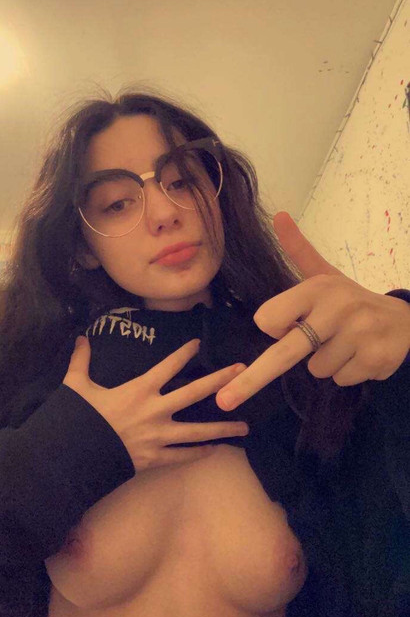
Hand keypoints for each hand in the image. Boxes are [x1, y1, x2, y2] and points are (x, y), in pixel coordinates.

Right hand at [63, 336, 249, 471]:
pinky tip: (214, 451)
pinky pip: (182, 456)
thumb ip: (81, 361)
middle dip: (220, 380)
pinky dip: (199, 454)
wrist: (74, 455)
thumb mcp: (76, 386)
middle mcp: (155, 410)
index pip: (168, 366)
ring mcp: (158, 435)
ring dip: (223, 428)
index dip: (184, 353)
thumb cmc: (78, 419)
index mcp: (139, 389)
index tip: (198, 344)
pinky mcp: (155, 457)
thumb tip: (81, 339)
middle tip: (242, 372)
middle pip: (195, 392)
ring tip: (245, 426)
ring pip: (198, 430)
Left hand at [216, 211, 409, 410]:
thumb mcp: (325, 274)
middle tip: (224, 400)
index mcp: (316, 288)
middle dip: (251, 380)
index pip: (269, 319)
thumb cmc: (351, 301)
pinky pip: (339, 380)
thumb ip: (299, 250)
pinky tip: (361, 354)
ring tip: (346, 343)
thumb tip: (280, 216)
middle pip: (284, 352)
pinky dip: (347, 373)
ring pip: (316, 370)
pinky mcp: (374, 358)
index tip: (291, 324)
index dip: (274, 328)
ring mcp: (357, 334)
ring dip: (327, 363)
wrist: (403, 319)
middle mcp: (336, 307)